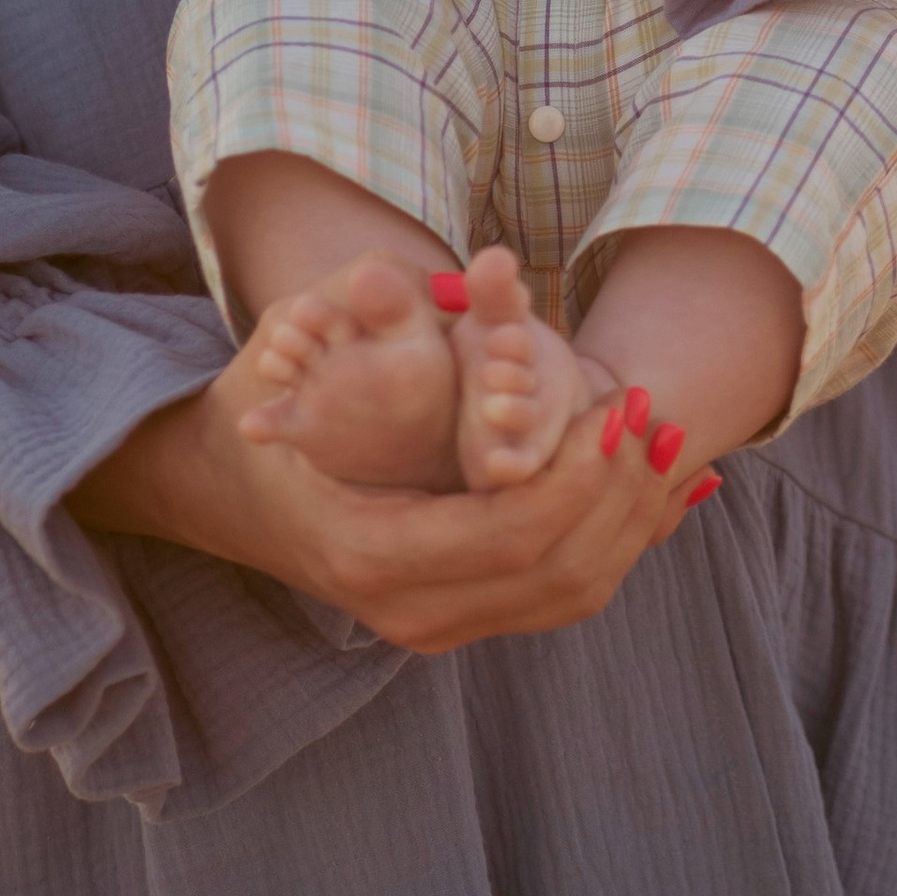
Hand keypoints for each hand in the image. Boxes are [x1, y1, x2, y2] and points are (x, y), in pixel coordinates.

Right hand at [69, 355, 695, 650]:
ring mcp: (432, 624)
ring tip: (670, 446)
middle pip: (553, 574)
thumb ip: (356, 307)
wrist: (226, 489)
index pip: (508, 534)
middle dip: (618, 497)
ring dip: (630, 523)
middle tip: (657, 419)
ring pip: (567, 594)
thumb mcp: (290, 347)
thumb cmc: (265, 403)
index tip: (617, 410)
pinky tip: (661, 493)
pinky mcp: (458, 616)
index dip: (576, 477)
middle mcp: (406, 610)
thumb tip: (413, 271)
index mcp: (369, 553)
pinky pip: (556, 593)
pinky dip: (615, 542)